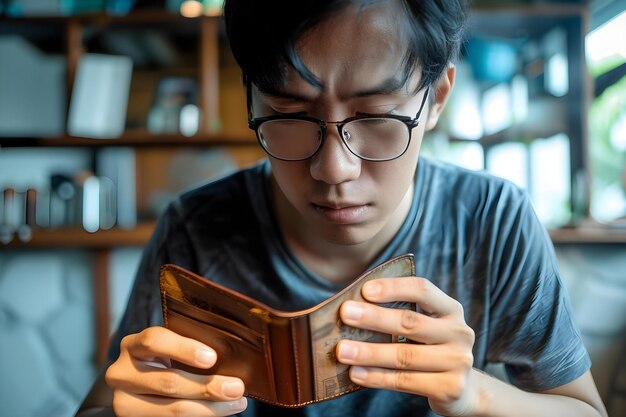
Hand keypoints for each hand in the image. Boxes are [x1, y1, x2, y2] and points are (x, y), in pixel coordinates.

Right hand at [105, 326, 246, 416]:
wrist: (141, 389)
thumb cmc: (164, 362)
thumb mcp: (169, 350)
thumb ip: (189, 348)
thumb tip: (232, 358)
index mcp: (131, 346)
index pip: (153, 341)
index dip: (183, 348)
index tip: (212, 357)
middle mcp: (121, 373)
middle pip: (168, 382)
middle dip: (207, 386)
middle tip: (236, 387)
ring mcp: (124, 402)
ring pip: (172, 410)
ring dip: (210, 409)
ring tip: (236, 402)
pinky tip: (220, 412)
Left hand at [336, 277, 476, 415]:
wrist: (461, 390)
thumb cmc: (430, 349)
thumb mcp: (424, 327)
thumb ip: (399, 315)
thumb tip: (353, 311)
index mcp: (450, 309)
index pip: (423, 290)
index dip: (394, 288)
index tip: (365, 289)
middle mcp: (459, 332)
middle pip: (410, 322)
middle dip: (374, 317)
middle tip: (345, 313)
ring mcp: (457, 361)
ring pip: (405, 355)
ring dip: (369, 352)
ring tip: (342, 350)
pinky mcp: (449, 388)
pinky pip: (405, 381)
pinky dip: (377, 377)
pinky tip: (356, 373)